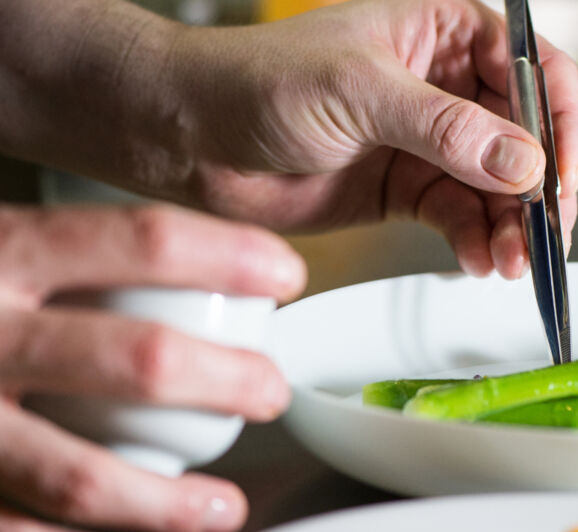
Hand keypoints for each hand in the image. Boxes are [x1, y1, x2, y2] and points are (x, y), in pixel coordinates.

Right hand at [0, 205, 305, 530]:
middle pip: (139, 361)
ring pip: (79, 477)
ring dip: (167, 505)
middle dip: (229, 383)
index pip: (139, 242)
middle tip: (269, 393)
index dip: (230, 257)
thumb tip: (181, 258)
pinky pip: (15, 531)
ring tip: (222, 511)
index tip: (286, 275)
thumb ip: (53, 249)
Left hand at [165, 0, 577, 278]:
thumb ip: (447, 128)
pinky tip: (481, 259)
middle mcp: (447, 86)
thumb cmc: (257, 80)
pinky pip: (464, 218)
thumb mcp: (360, 90)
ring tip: (513, 258)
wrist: (193, 138)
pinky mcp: (411, 190)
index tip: (561, 170)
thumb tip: (522, 161)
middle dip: (541, 188)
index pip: (533, 70)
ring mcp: (432, 142)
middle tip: (544, 229)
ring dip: (514, 226)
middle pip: (527, 137)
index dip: (558, 120)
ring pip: (500, 187)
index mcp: (444, 33)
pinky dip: (479, 242)